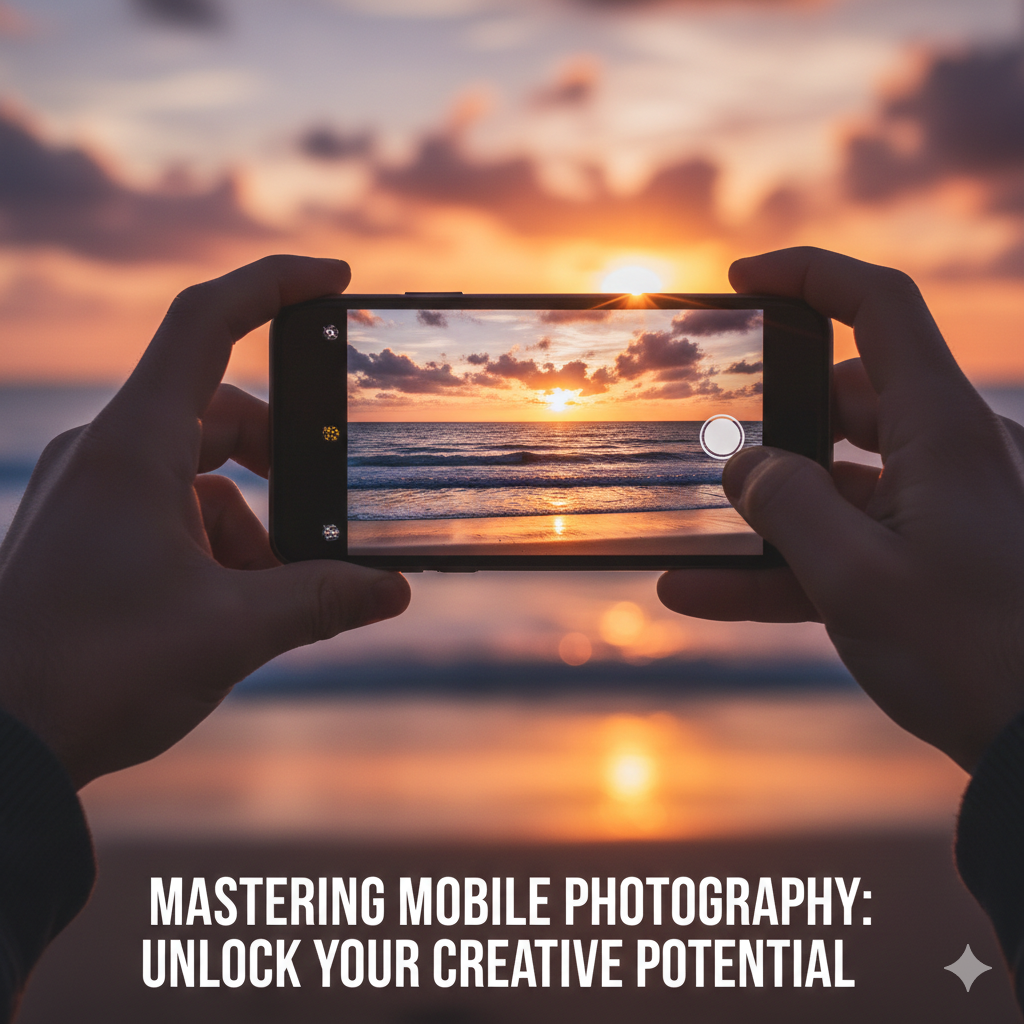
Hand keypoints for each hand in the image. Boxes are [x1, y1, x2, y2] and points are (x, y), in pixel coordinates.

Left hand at [0, 255, 409, 787]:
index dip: (274, 285)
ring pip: (199, 473)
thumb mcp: (232, 632)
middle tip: (330, 516)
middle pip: (221, 414)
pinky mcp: (87, 533)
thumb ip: (323, 599)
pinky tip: (230, 609)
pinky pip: (171, 512)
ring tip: (272, 595)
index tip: (336, 280)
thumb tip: (394, 588)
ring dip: (254, 523)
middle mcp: (106, 455)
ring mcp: (91, 493)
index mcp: (134, 449)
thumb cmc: (94, 676)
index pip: (206, 324)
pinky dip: (217, 547)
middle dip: (285, 463)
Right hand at [658, 247, 1023, 771]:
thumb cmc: (973, 653)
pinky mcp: (930, 560)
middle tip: (708, 456)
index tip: (743, 280)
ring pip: (835, 484)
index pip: (880, 309)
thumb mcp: (854, 578)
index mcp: (942, 431)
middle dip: (769, 429)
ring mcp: (940, 510)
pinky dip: (784, 565)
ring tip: (688, 551)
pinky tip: (705, 592)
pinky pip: (845, 545)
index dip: (810, 276)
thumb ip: (786, 506)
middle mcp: (947, 456)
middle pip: (843, 401)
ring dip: (765, 516)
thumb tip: (743, 466)